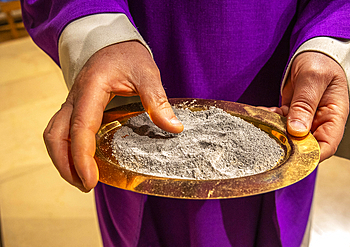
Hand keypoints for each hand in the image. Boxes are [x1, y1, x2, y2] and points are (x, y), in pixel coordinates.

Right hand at [43, 41, 183, 191]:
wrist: (112, 41)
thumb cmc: (128, 55)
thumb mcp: (147, 73)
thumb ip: (157, 99)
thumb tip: (174, 128)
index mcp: (91, 89)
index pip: (80, 127)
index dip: (81, 157)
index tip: (90, 180)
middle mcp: (76, 97)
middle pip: (55, 135)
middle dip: (65, 164)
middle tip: (86, 185)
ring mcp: (73, 102)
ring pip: (54, 134)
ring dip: (62, 159)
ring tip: (81, 178)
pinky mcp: (76, 107)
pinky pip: (62, 130)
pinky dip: (67, 149)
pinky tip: (83, 160)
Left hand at [268, 52, 348, 161]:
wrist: (312, 52)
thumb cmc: (319, 61)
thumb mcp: (313, 78)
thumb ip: (304, 104)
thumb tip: (297, 131)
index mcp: (334, 115)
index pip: (326, 145)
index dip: (311, 155)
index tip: (291, 157)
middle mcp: (321, 121)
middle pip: (306, 144)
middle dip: (287, 144)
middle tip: (268, 139)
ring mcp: (306, 118)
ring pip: (289, 134)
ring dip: (275, 130)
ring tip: (262, 121)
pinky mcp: (293, 113)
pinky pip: (281, 122)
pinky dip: (270, 119)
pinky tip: (262, 113)